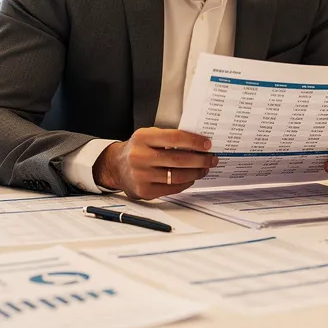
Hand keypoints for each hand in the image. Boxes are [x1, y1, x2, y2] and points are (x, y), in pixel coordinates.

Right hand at [92, 128, 216, 199]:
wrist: (116, 167)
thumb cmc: (138, 149)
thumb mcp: (148, 136)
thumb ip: (169, 137)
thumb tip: (198, 144)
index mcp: (142, 138)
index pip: (174, 138)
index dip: (194, 141)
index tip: (207, 144)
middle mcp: (140, 157)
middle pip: (178, 159)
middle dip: (200, 160)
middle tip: (212, 159)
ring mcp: (141, 176)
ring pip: (177, 176)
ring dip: (196, 173)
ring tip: (204, 168)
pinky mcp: (144, 191)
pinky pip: (172, 188)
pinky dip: (185, 183)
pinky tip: (191, 178)